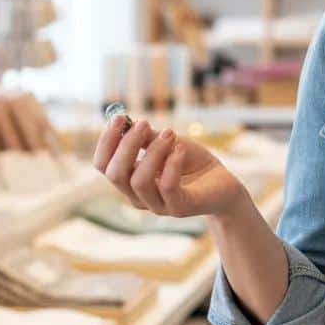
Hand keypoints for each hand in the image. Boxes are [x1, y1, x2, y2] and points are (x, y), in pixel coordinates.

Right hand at [92, 115, 245, 217]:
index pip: (102, 165)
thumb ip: (147, 137)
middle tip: (145, 123)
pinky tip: (181, 149)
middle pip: (115, 175)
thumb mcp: (167, 143)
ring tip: (170, 133)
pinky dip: (172, 164)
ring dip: (153, 152)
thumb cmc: (190, 161)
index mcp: (129, 180)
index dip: (107, 141)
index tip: (119, 117)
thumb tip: (127, 123)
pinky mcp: (179, 208)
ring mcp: (158, 205)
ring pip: (140, 181)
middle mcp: (138, 196)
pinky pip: (167, 187)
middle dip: (126, 146)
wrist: (222, 182)